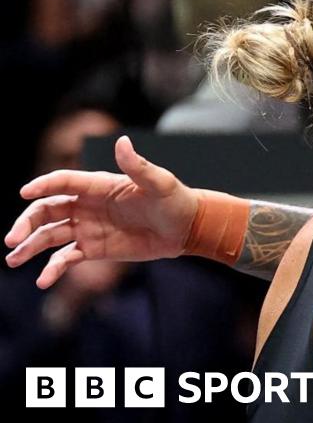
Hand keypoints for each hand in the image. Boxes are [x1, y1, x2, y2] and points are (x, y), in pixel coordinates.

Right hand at [5, 136, 197, 288]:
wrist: (185, 227)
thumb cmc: (174, 199)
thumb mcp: (159, 183)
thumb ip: (138, 166)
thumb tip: (122, 142)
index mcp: (98, 186)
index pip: (63, 182)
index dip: (43, 186)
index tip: (24, 193)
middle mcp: (86, 205)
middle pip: (47, 211)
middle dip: (27, 223)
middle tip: (12, 239)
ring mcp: (87, 227)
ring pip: (50, 236)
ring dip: (30, 246)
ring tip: (12, 260)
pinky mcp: (93, 248)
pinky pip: (66, 258)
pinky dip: (53, 269)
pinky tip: (44, 281)